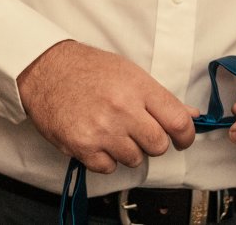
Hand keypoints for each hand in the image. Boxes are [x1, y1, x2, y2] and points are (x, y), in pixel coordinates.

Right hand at [16, 40, 194, 173]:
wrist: (45, 69)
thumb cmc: (86, 68)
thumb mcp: (128, 72)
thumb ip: (160, 97)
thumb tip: (191, 114)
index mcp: (138, 87)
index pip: (178, 122)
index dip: (185, 135)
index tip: (181, 138)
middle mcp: (122, 109)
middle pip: (158, 145)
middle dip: (152, 142)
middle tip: (138, 130)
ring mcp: (102, 129)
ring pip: (134, 159)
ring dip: (127, 150)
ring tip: (111, 130)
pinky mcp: (83, 146)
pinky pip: (108, 167)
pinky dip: (104, 158)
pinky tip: (96, 139)